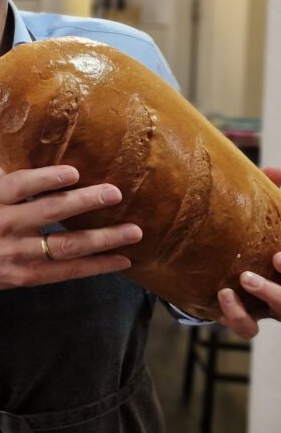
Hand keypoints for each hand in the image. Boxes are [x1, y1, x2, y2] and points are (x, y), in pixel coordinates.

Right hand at [0, 166, 141, 304]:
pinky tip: (122, 260)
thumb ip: (10, 174)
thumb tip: (43, 147)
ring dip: (102, 239)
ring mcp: (17, 254)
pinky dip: (97, 266)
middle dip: (83, 203)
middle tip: (114, 194)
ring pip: (64, 247)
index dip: (46, 179)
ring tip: (133, 230)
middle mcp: (5, 225)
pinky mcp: (28, 277)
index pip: (19, 185)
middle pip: (47, 213)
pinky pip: (68, 272)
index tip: (73, 172)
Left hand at [217, 167, 280, 337]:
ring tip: (245, 279)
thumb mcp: (272, 221)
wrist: (223, 273)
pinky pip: (247, 327)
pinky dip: (238, 315)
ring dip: (271, 294)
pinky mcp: (250, 319)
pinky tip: (225, 297)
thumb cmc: (259, 242)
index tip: (280, 254)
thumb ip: (278, 195)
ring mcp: (274, 309)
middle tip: (277, 258)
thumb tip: (269, 169)